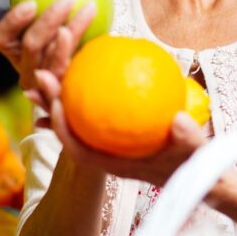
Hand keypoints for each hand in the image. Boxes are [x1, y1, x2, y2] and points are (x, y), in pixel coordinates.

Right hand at [0, 0, 95, 107]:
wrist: (110, 42)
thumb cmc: (82, 5)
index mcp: (15, 46)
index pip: (1, 38)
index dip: (13, 21)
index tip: (32, 3)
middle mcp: (27, 66)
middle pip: (31, 46)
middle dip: (48, 22)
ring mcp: (48, 83)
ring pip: (54, 60)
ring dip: (71, 34)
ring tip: (87, 9)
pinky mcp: (69, 88)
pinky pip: (72, 73)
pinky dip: (80, 53)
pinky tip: (91, 32)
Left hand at [35, 69, 206, 185]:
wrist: (196, 171)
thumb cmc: (192, 163)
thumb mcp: (194, 153)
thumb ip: (186, 139)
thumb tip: (180, 120)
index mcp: (115, 164)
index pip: (80, 150)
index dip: (62, 129)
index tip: (55, 104)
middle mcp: (105, 151)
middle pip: (70, 128)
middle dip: (52, 102)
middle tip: (40, 74)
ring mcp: (108, 138)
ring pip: (78, 114)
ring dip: (61, 92)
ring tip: (47, 65)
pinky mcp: (115, 126)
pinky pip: (95, 105)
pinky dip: (85, 88)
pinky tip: (83, 64)